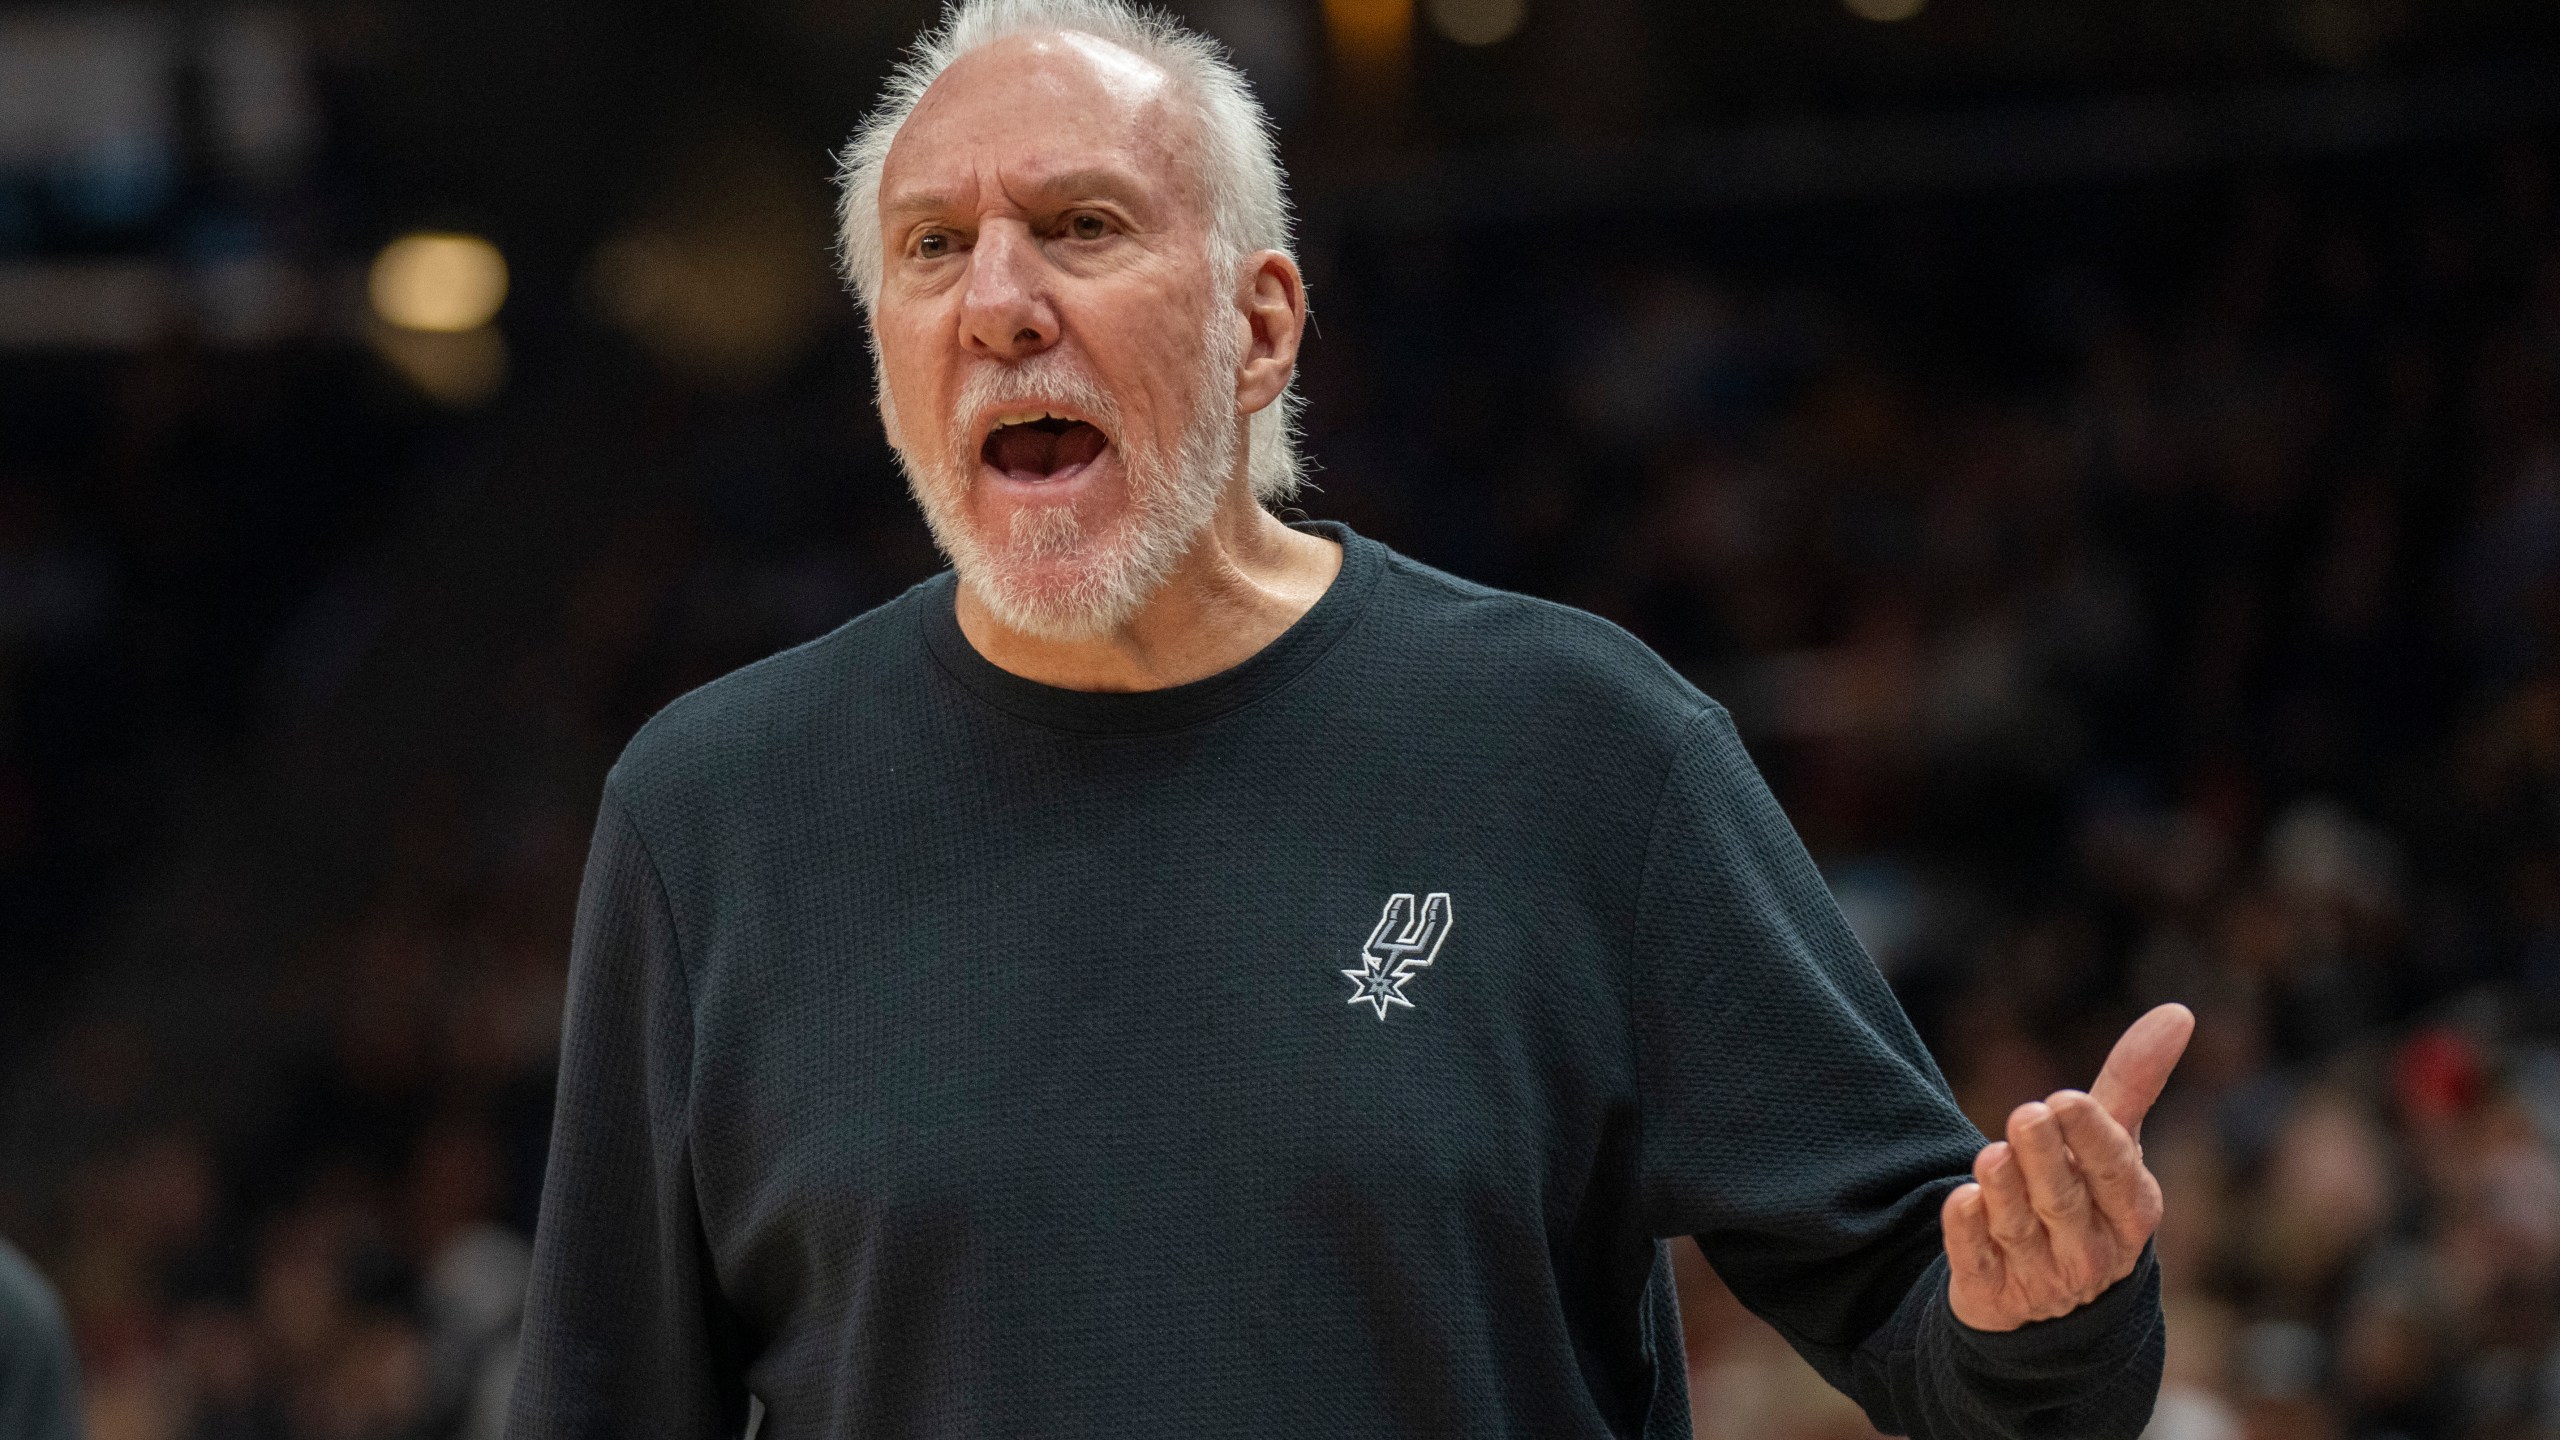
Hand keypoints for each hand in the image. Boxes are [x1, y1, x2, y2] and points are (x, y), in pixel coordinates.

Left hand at [1942, 1003, 2194, 1330]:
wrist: (2049, 1292)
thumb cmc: (2089, 1193)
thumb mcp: (2114, 1141)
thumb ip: (2134, 1081)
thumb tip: (2178, 1011)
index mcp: (2131, 1210)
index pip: (2114, 1172)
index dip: (2091, 1137)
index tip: (2065, 1099)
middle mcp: (2091, 1250)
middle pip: (2063, 1200)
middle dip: (2045, 1158)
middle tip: (2026, 1114)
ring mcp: (2042, 1277)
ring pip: (2018, 1228)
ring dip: (2004, 1190)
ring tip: (1992, 1154)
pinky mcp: (1992, 1294)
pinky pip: (1977, 1262)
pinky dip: (1967, 1233)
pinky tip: (1961, 1202)